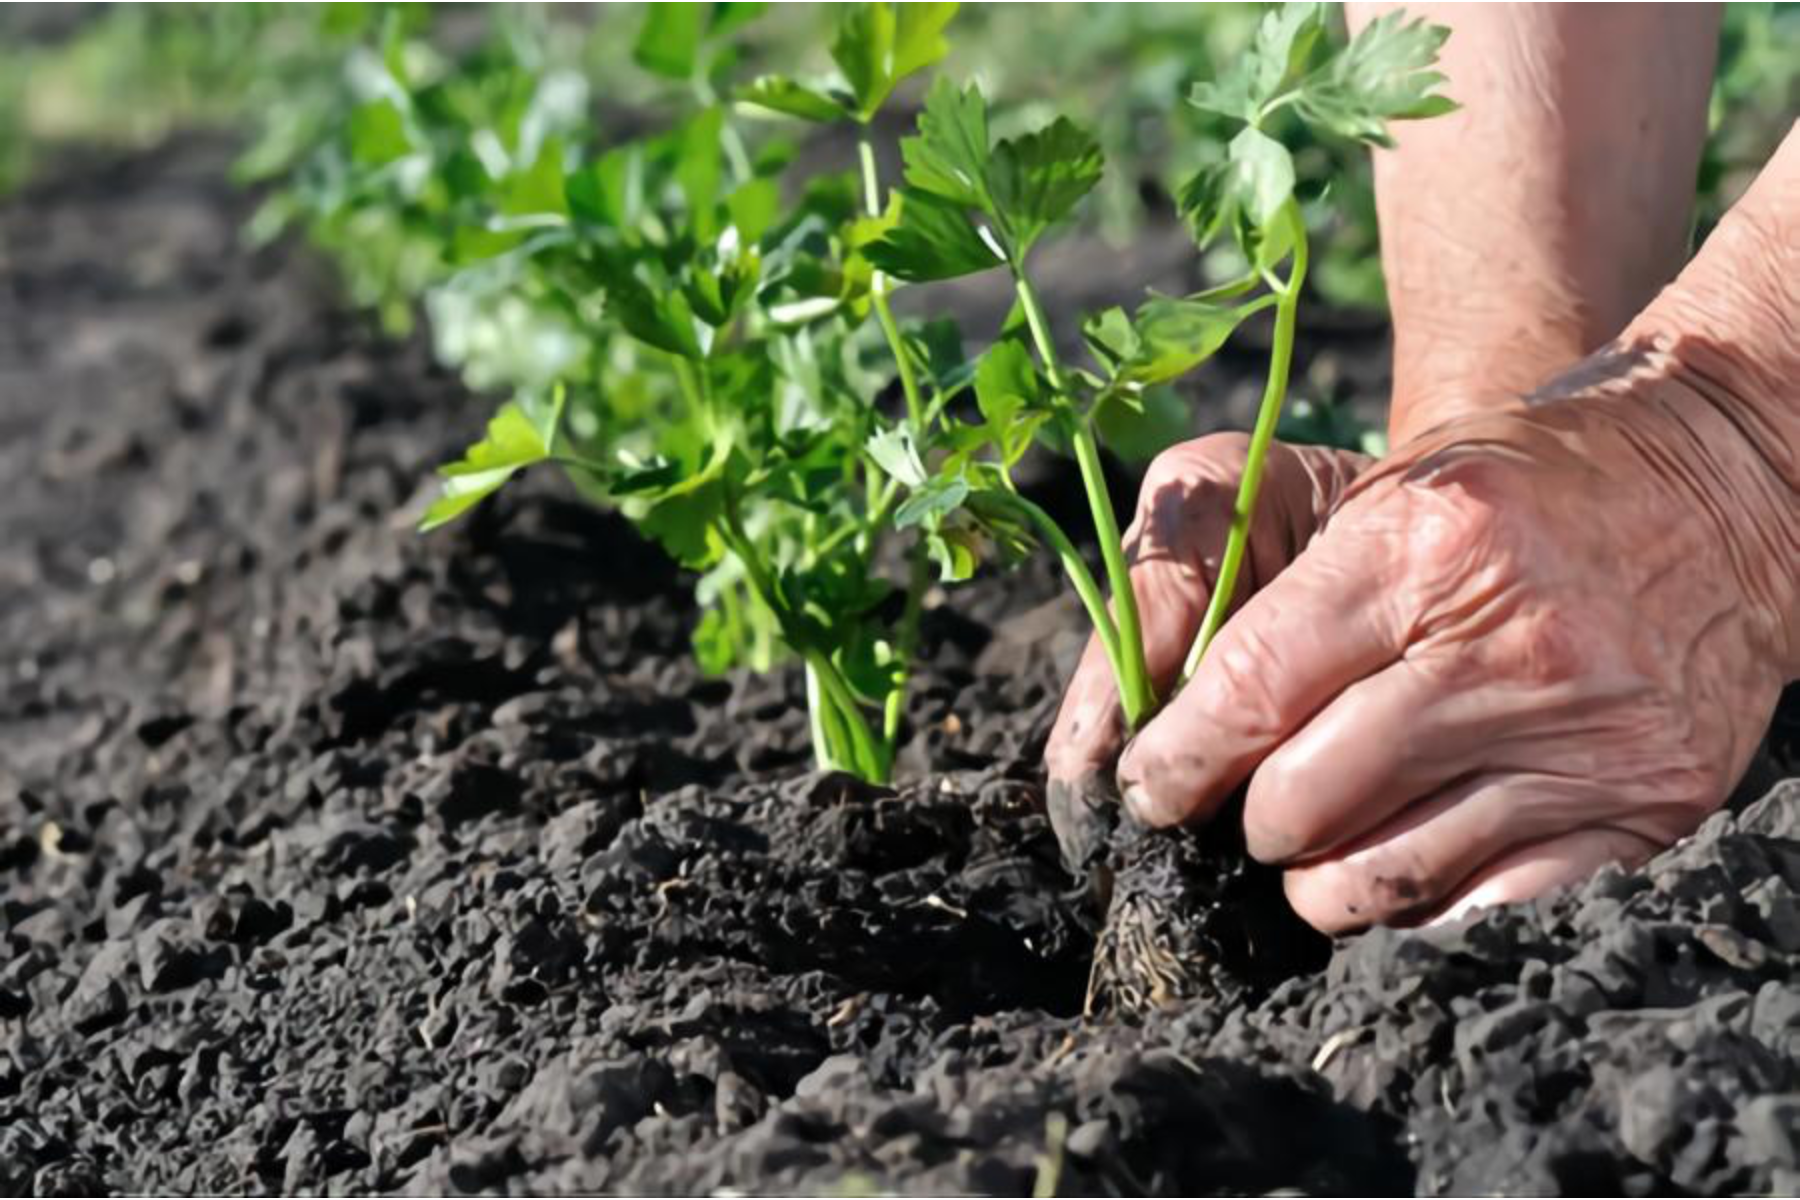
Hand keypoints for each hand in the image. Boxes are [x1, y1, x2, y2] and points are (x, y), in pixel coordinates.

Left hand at [1109, 346, 1796, 932]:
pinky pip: (1491, 906)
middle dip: (1244, 821)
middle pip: (1304, 797)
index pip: (1250, 689)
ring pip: (1386, 871)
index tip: (1148, 788)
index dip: (1177, 758)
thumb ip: (1260, 599)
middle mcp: (1506, 644)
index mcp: (1421, 545)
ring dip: (1320, 880)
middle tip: (1240, 811)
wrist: (1719, 484)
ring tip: (1312, 851)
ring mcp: (1585, 731)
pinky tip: (1400, 869)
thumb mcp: (1376, 490)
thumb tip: (1158, 734)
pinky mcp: (1646, 799)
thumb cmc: (1512, 485)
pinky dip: (1422, 906)